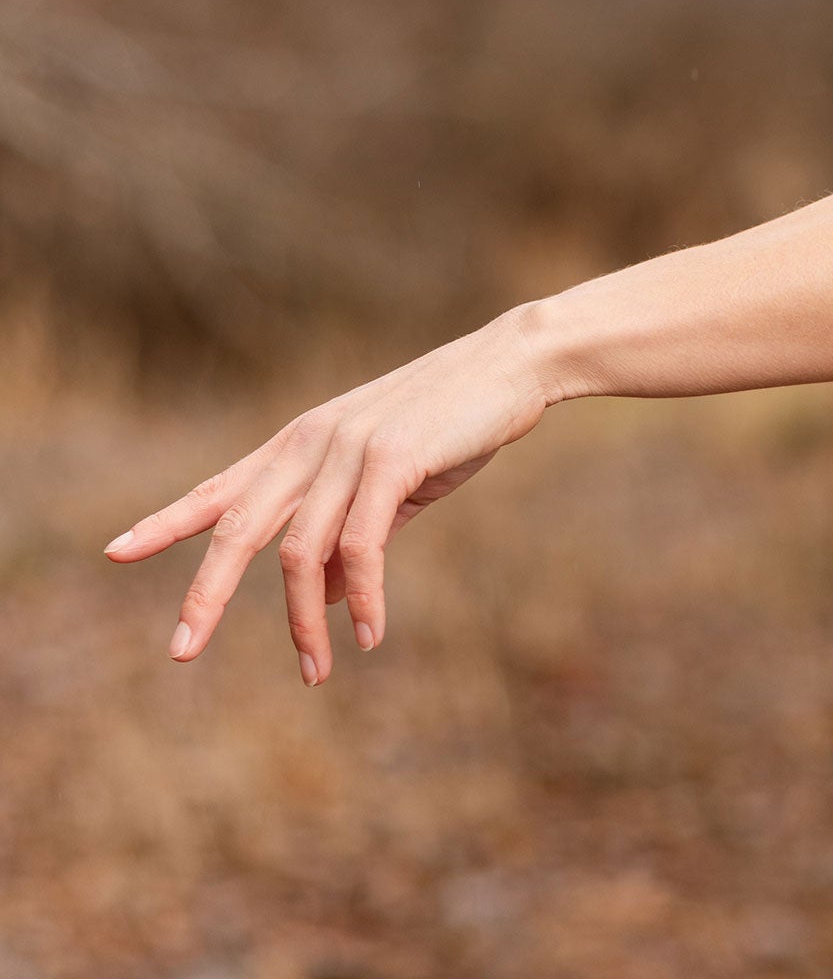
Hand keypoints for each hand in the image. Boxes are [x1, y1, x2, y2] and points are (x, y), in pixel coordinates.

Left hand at [101, 307, 552, 684]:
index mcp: (304, 442)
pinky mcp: (389, 460)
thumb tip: (327, 599)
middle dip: (206, 593)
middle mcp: (311, 442)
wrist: (513, 364)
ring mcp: (347, 449)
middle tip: (181, 651)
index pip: (222, 489)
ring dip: (304, 623)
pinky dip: (364, 599)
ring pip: (299, 553)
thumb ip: (353, 534)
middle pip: (237, 527)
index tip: (115, 552)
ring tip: (316, 673)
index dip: (167, 522)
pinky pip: (360, 547)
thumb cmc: (456, 420)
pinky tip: (371, 635)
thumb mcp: (395, 482)